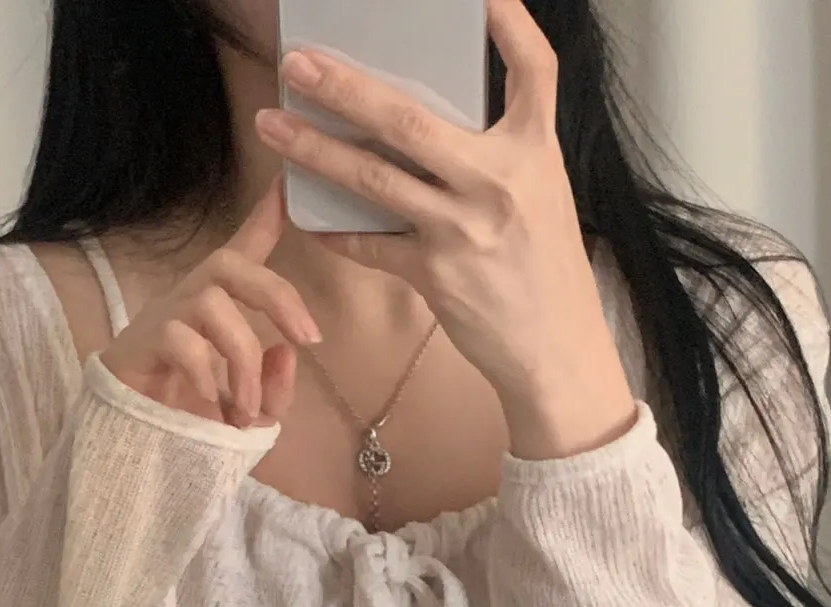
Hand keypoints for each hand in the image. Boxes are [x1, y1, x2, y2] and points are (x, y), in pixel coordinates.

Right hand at [102, 177, 321, 429]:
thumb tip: (285, 352)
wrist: (132, 446)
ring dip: (242, 357)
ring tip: (245, 408)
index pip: (243, 249)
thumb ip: (275, 388)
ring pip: (211, 304)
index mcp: (219, 306)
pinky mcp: (139, 344)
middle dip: (277, 296)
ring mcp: (162, 318)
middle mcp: (190, 298)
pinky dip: (204, 372)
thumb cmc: (191, 418)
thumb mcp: (250, 411)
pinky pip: (178, 340)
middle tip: (309, 339)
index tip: (289, 183)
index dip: (266, 215)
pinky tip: (210, 401)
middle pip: (231, 263)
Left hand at [255, 0, 637, 458]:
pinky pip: (370, 243)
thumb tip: (431, 123)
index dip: (509, 22)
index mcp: (536, 151)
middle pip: (409, 120)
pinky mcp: (435, 275)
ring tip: (272, 125)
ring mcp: (463, 229)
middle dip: (345, 87)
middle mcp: (498, 182)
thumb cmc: (546, 270)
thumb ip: (497, 155)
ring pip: (373, 177)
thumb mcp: (542, 195)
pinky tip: (304, 214)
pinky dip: (333, 229)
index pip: (534, 68)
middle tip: (297, 64)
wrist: (557, 350)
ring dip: (314, 150)